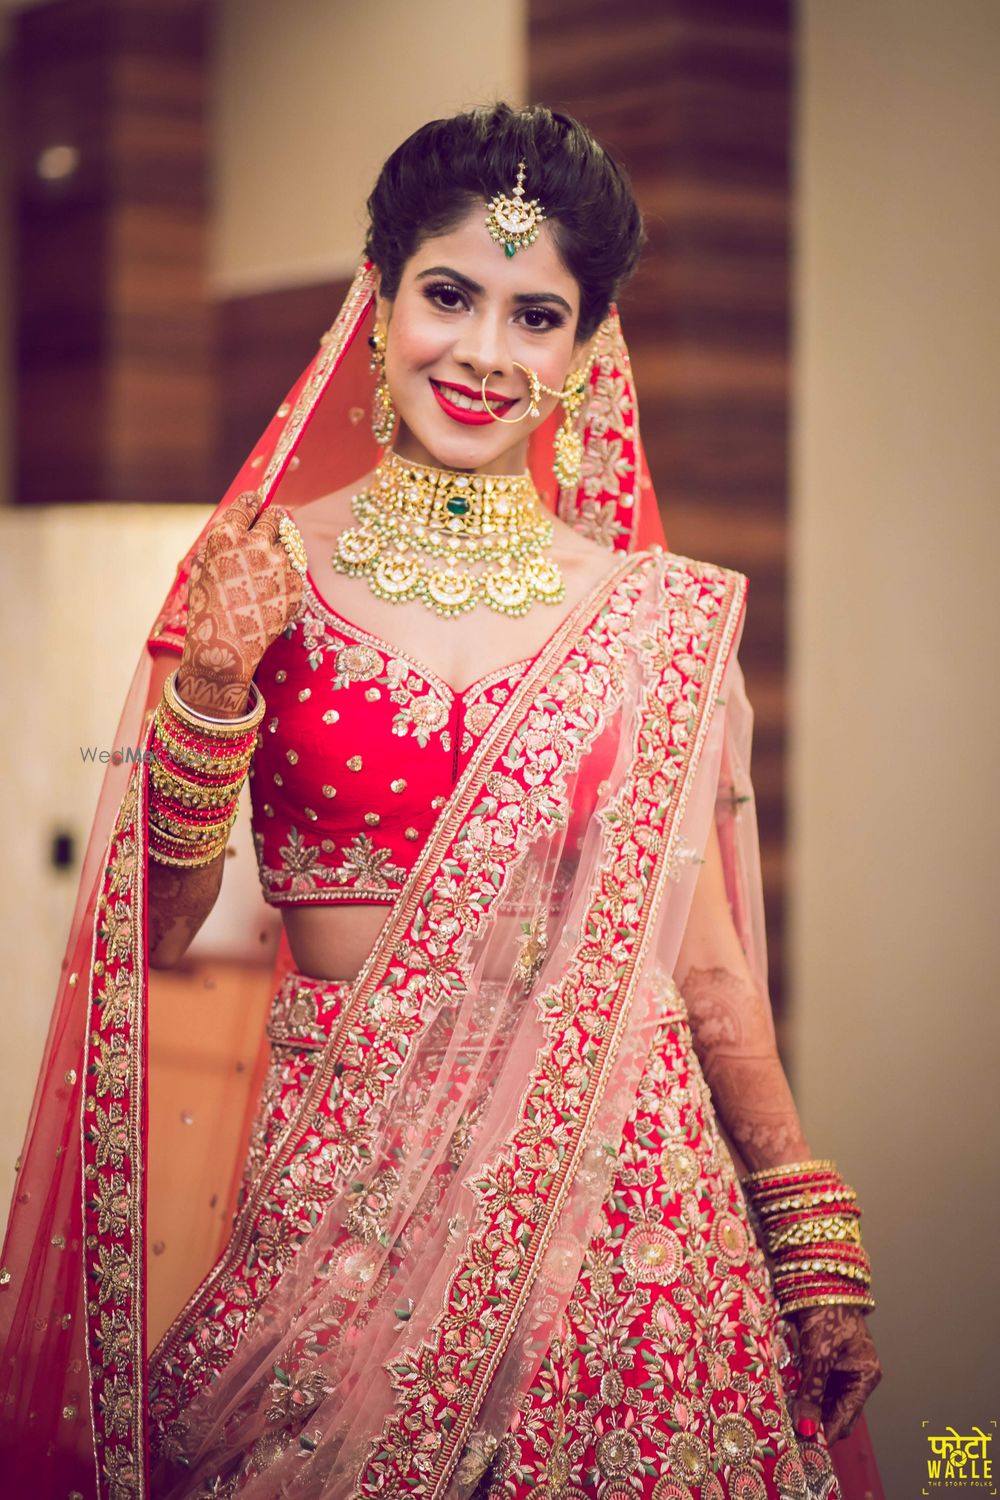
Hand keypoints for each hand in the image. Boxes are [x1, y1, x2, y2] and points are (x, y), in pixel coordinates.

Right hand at [178, 491, 302, 715]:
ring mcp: (278, 564)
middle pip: (277, 516)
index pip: (249, 502)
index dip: (254, 503)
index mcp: (225, 536)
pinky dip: (287, 572)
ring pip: (290, 540)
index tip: (257, 506)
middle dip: (273, 522)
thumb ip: (222, 540)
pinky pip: (296, 566)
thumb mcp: (202, 566)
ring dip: (282, 547)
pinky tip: (271, 589)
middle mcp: (254, 544)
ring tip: (267, 569)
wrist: (225, 648)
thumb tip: (243, 517)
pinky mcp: (295, 583)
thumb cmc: (208, 607)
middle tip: (268, 535)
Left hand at [791, 1304, 881, 1444]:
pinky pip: (813, 1385)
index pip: (845, 1417)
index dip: (825, 1433)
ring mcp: (839, 1368)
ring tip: (784, 1420)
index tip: (803, 1447)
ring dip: (806, 1409)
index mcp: (865, 1375)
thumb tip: (807, 1429)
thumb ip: (813, 1391)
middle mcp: (854, 1375)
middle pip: (834, 1412)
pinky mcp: (823, 1359)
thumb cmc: (826, 1310)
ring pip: (822, 1400)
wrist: (816, 1276)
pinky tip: (785, 1399)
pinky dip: (801, 1393)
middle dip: (814, 1423)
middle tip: (789, 1436)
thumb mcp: (819, 1352)